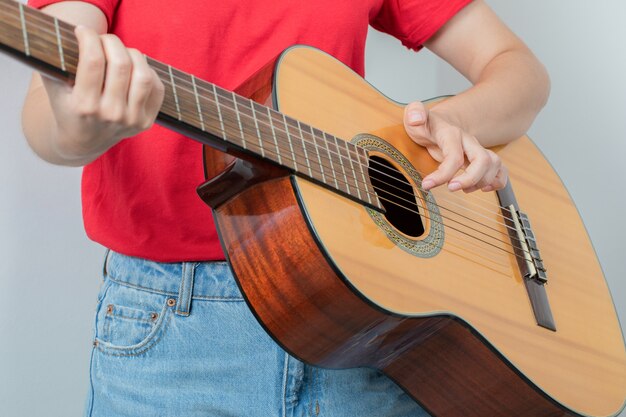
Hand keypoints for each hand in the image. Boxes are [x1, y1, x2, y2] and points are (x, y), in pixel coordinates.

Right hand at [40, 25, 163, 161]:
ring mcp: (132, 119)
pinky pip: (157, 87)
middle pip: (121, 64)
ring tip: (121, 52)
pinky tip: (134, 68)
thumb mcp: (54, 89)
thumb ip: (54, 64)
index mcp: (84, 106)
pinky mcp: (147, 121)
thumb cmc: (68, 108)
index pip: (93, 61)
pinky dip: (148, 71)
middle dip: (112, 42)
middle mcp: (111, 115)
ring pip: (143, 75)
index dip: (89, 38)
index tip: (83, 31)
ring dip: (133, 54)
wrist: (83, 142)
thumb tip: (64, 35)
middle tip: (104, 39)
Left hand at [403, 101, 507, 192]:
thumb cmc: (426, 126)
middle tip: (451, 188)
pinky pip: (500, 170)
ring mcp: (477, 149)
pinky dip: (497, 181)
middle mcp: (469, 141)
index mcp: (451, 134)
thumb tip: (416, 119)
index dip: (443, 174)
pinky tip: (483, 188)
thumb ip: (413, 113)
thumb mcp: (413, 117)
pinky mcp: (482, 159)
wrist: (437, 125)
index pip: (454, 155)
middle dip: (469, 179)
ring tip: (462, 189)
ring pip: (494, 164)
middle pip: (482, 160)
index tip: (427, 185)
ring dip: (481, 181)